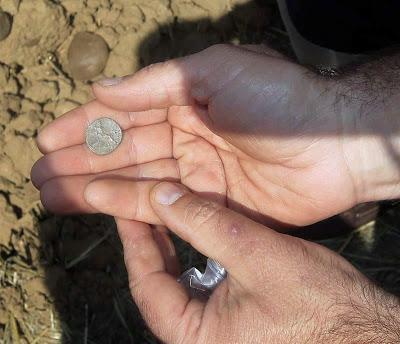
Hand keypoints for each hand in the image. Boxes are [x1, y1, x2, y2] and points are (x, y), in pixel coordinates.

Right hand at [31, 44, 386, 226]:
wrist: (334, 144)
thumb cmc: (278, 99)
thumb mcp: (214, 72)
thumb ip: (157, 83)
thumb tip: (103, 88)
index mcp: (184, 100)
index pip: (123, 114)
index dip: (84, 126)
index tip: (46, 139)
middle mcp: (185, 136)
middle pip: (123, 151)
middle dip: (80, 162)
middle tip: (41, 177)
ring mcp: (197, 172)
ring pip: (136, 180)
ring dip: (94, 187)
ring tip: (54, 196)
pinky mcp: (211, 202)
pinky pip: (162, 205)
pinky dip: (130, 206)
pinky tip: (99, 206)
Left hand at [114, 182, 399, 342]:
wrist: (369, 332)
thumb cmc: (319, 304)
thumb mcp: (257, 256)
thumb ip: (206, 224)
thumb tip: (159, 195)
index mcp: (195, 338)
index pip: (148, 284)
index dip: (135, 242)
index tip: (126, 208)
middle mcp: (200, 338)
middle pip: (160, 284)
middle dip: (152, 243)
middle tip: (144, 205)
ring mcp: (219, 329)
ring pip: (181, 282)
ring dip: (174, 247)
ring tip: (166, 211)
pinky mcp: (237, 317)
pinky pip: (205, 283)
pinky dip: (198, 255)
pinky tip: (199, 231)